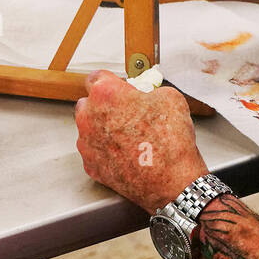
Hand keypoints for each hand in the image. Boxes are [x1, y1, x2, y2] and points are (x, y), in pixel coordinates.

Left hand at [75, 71, 207, 213]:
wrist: (171, 181)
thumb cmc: (171, 141)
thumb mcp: (170, 98)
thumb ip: (149, 91)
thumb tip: (146, 96)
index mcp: (106, 94)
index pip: (96, 76)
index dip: (111, 80)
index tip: (119, 85)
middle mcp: (89, 118)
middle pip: (88, 103)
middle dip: (105, 105)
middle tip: (128, 111)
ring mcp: (87, 144)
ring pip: (89, 128)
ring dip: (104, 128)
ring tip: (130, 136)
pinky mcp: (90, 166)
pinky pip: (95, 151)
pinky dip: (106, 150)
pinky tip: (127, 153)